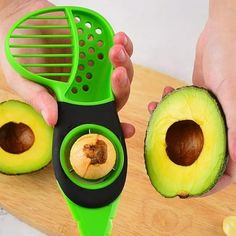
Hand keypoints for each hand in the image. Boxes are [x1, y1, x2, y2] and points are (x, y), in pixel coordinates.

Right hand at [0, 0, 134, 137]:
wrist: (22, 23)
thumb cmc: (21, 57)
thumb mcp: (24, 81)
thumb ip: (39, 99)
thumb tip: (52, 120)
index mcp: (76, 101)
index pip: (98, 117)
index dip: (115, 126)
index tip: (128, 129)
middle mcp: (90, 88)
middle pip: (116, 95)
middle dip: (121, 86)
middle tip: (116, 73)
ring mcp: (97, 68)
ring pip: (122, 73)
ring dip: (124, 64)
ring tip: (115, 50)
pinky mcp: (100, 48)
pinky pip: (120, 50)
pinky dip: (125, 45)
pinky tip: (118, 38)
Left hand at [148, 13, 235, 194]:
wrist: (221, 34)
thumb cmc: (232, 57)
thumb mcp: (232, 92)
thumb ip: (232, 126)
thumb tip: (234, 159)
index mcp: (235, 128)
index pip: (227, 169)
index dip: (209, 184)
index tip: (187, 189)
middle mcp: (222, 124)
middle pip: (201, 153)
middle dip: (179, 153)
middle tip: (161, 151)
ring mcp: (209, 113)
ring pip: (187, 132)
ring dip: (168, 127)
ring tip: (156, 113)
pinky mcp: (198, 102)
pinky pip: (181, 113)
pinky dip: (168, 109)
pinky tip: (161, 99)